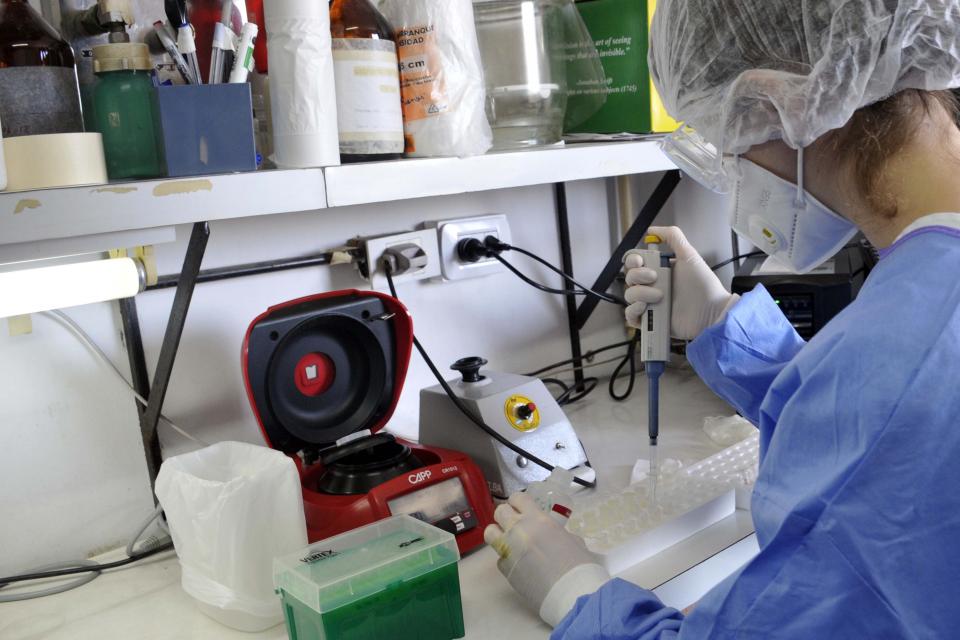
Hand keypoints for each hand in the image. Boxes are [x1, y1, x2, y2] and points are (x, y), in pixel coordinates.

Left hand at [484, 493, 608, 626]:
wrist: (571, 591)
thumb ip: (556, 532)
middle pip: (499, 512)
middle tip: (515, 525)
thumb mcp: (572, 539)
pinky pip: (499, 558)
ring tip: (509, 542)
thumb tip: (554, 536)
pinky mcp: (505, 569)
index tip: (521, 508)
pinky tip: (519, 565)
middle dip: (506, 516)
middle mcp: (518, 530)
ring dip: (498, 534)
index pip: (517, 498)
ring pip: (490, 533)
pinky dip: (506, 559)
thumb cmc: (578, 563)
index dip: (518, 502)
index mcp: (537, 519)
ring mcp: (509, 549)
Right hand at [624, 226, 739, 339]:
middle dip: (638, 276)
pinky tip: (646, 308)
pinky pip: (630, 316)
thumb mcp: (689, 255)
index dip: (632, 261)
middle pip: (629, 277)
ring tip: (660, 296)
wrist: (710, 311)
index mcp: (659, 270)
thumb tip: (653, 230)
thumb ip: (673, 237)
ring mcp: (650, 303)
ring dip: (641, 294)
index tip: (640, 261)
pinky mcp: (650, 320)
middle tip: (655, 277)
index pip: (634, 263)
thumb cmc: (703, 285)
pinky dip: (634, 311)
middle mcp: (652, 286)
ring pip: (629, 295)